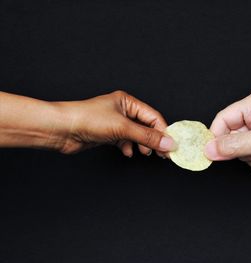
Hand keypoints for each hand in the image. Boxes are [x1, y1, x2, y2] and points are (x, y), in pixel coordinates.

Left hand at [55, 90, 175, 156]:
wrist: (61, 129)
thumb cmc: (88, 119)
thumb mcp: (123, 127)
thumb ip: (147, 136)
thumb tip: (168, 143)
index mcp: (127, 102)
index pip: (153, 116)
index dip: (163, 131)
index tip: (171, 145)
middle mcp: (122, 111)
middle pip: (146, 126)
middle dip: (154, 140)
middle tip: (163, 153)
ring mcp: (115, 123)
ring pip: (136, 135)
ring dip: (142, 145)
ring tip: (144, 153)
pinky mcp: (107, 134)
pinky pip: (125, 141)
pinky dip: (128, 147)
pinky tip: (127, 152)